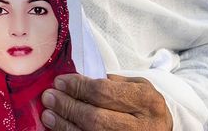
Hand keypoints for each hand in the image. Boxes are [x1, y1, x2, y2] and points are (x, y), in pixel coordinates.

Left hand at [40, 74, 171, 130]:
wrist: (159, 130)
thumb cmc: (144, 106)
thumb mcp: (137, 87)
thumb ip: (111, 83)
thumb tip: (75, 81)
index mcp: (146, 102)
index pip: (104, 93)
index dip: (78, 87)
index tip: (60, 81)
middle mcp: (140, 127)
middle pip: (95, 118)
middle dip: (68, 106)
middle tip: (49, 97)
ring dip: (64, 125)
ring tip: (48, 114)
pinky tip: (59, 128)